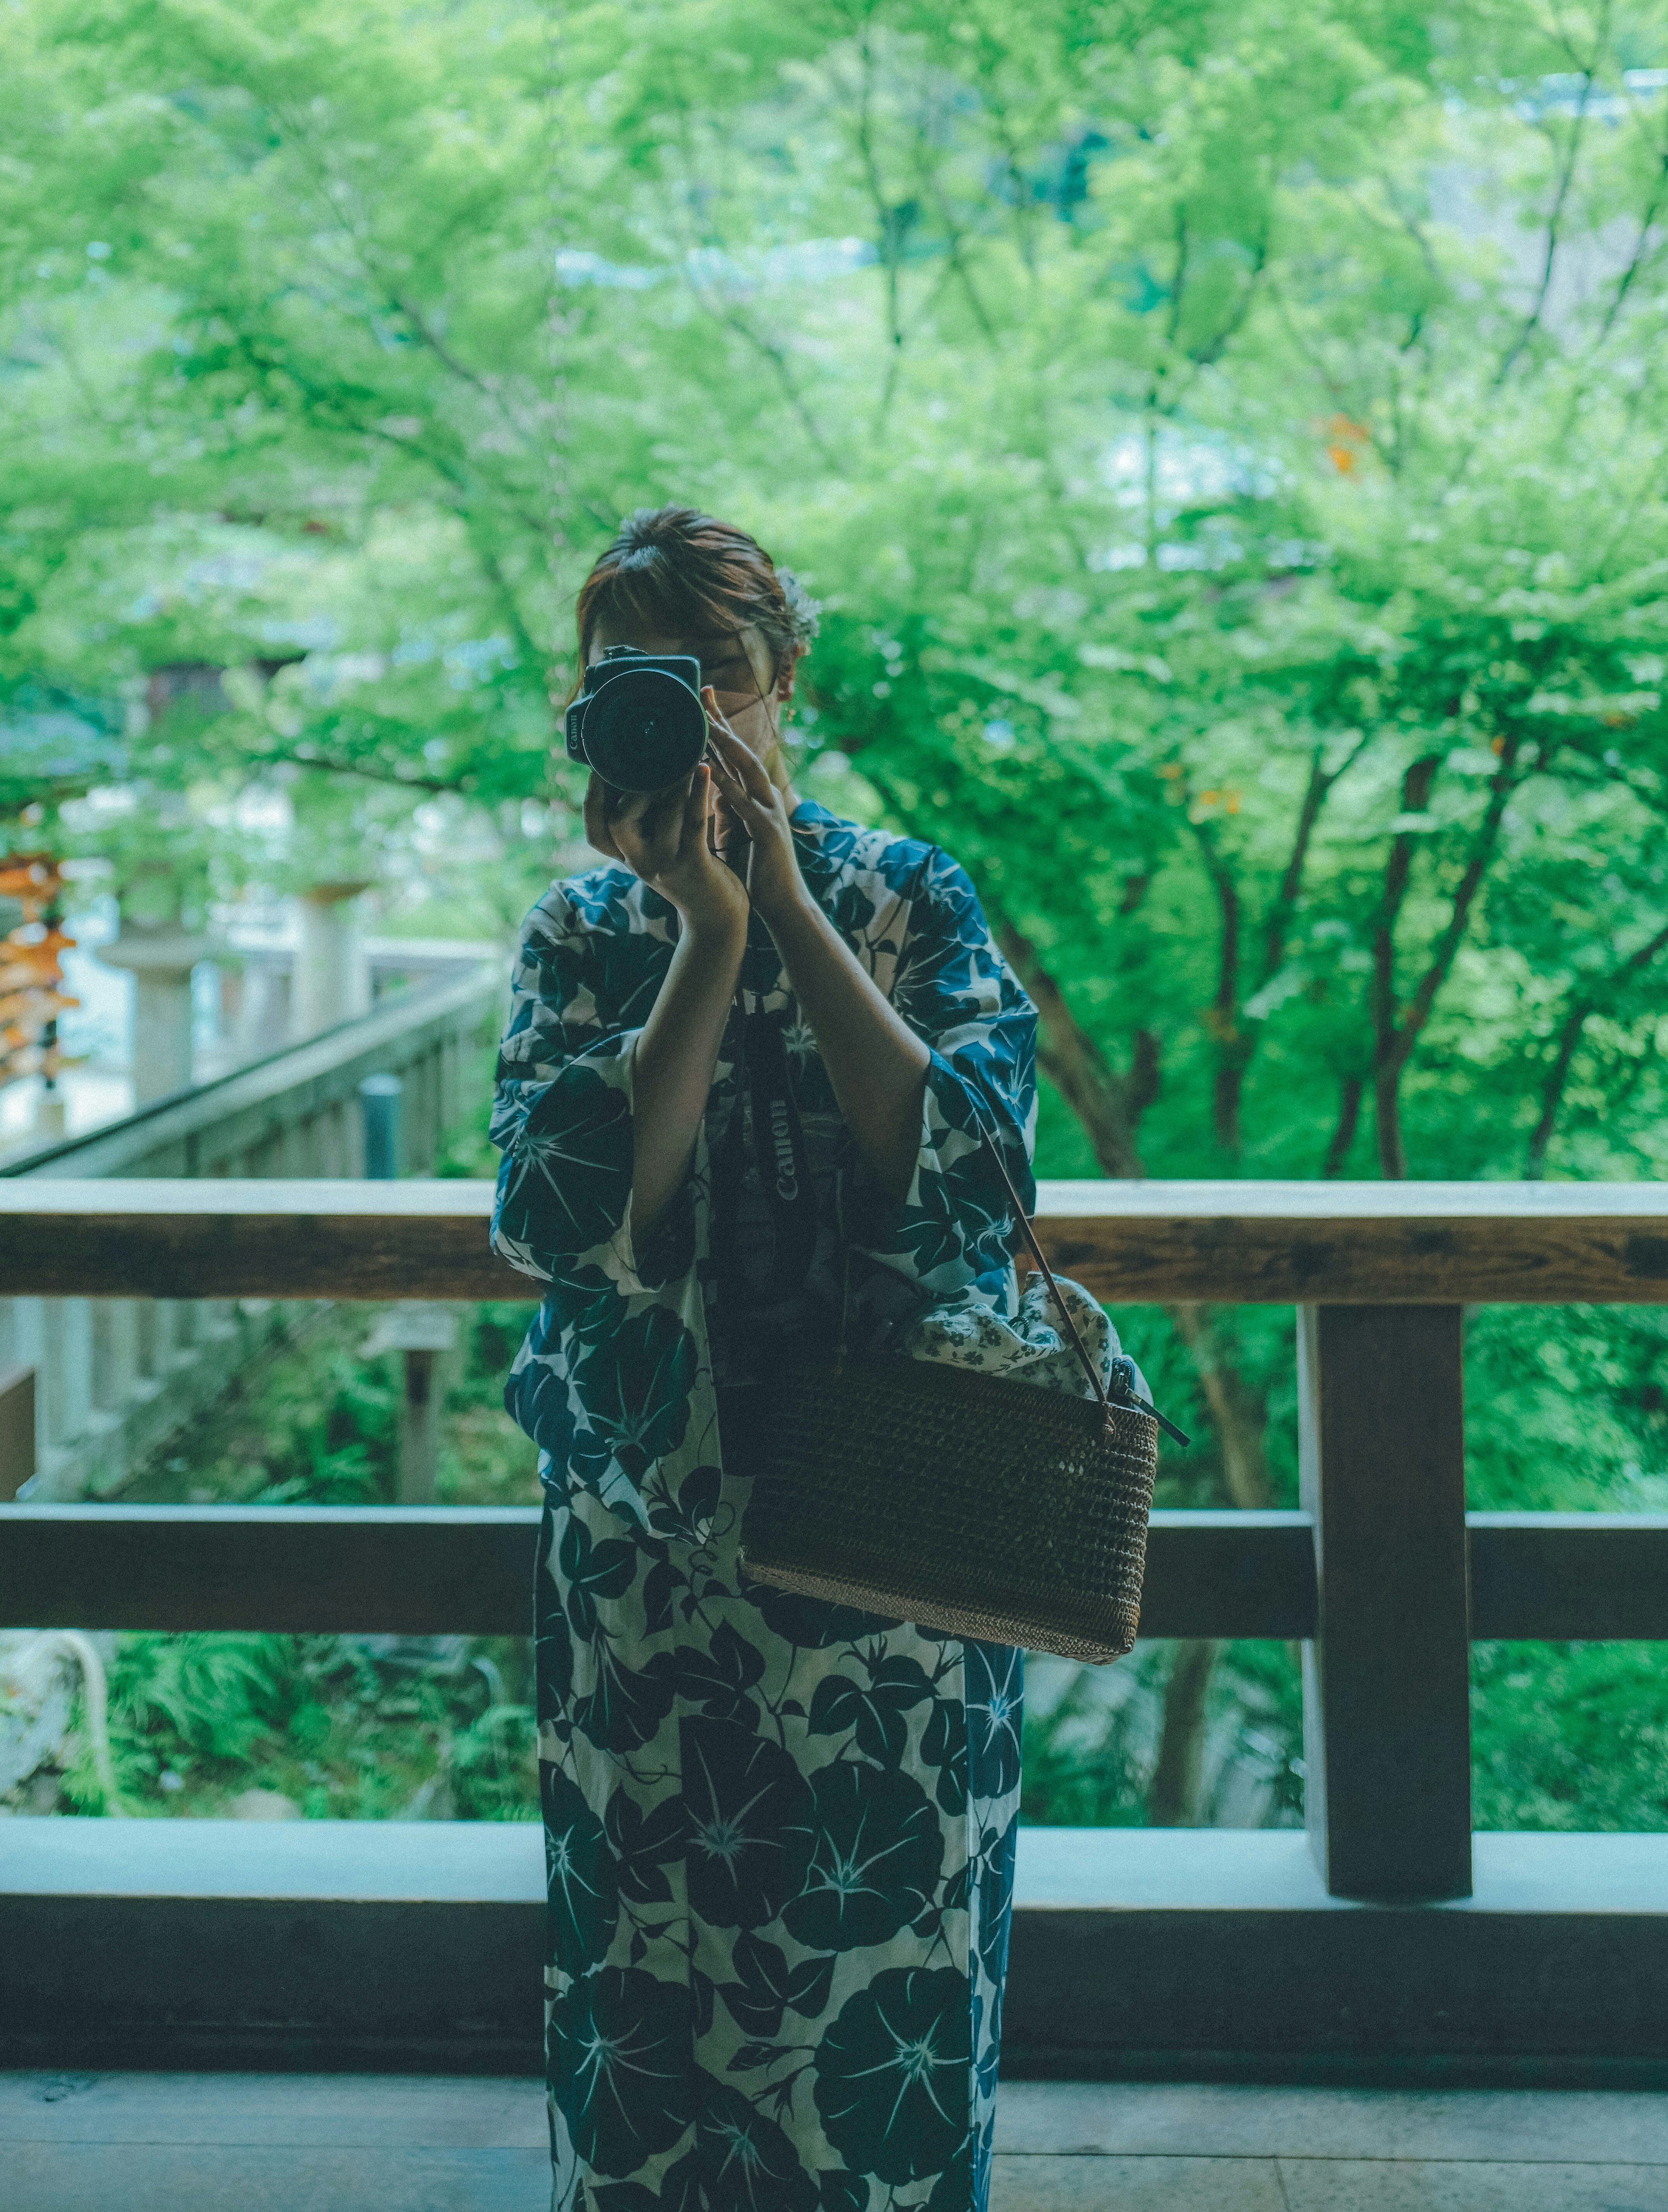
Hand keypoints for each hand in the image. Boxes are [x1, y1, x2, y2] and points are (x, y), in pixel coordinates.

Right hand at [585, 764, 746, 938]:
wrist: (716, 918)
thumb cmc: (688, 873)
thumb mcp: (657, 853)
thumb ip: (644, 827)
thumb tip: (637, 779)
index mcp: (629, 858)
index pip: (595, 833)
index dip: (592, 800)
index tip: (598, 768)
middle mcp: (641, 863)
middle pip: (617, 825)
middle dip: (631, 788)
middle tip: (649, 761)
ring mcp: (667, 865)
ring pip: (663, 816)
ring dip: (675, 781)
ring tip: (685, 755)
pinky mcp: (695, 865)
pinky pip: (693, 822)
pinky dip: (698, 792)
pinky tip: (704, 769)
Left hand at [703, 692, 806, 926]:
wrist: (782, 905)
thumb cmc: (757, 870)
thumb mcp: (736, 831)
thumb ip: (726, 808)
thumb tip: (709, 789)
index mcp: (757, 795)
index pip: (734, 753)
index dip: (717, 725)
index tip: (698, 700)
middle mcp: (766, 796)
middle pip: (741, 749)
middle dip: (721, 720)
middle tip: (700, 691)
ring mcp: (769, 811)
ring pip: (745, 768)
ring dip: (724, 742)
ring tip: (702, 719)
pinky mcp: (767, 832)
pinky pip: (743, 803)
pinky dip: (726, 784)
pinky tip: (710, 769)